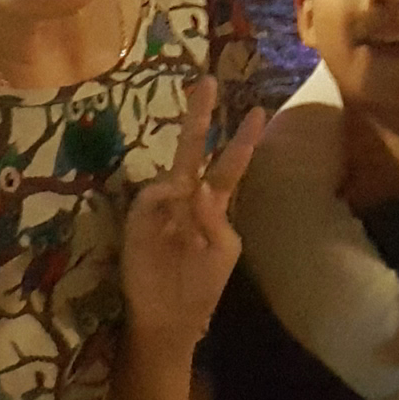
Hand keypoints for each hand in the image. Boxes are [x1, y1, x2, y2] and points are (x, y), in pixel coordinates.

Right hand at [119, 75, 267, 347]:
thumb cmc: (202, 285)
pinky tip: (173, 208)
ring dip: (186, 182)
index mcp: (214, 205)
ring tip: (190, 213)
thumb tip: (198, 186)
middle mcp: (187, 197)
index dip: (243, 140)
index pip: (230, 165)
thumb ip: (215, 217)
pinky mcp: (139, 218)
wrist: (169, 319)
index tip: (259, 111)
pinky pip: (153, 196)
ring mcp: (163, 205)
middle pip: (193, 149)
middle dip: (199, 116)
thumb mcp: (223, 250)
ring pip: (174, 172)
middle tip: (206, 80)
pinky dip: (165, 196)